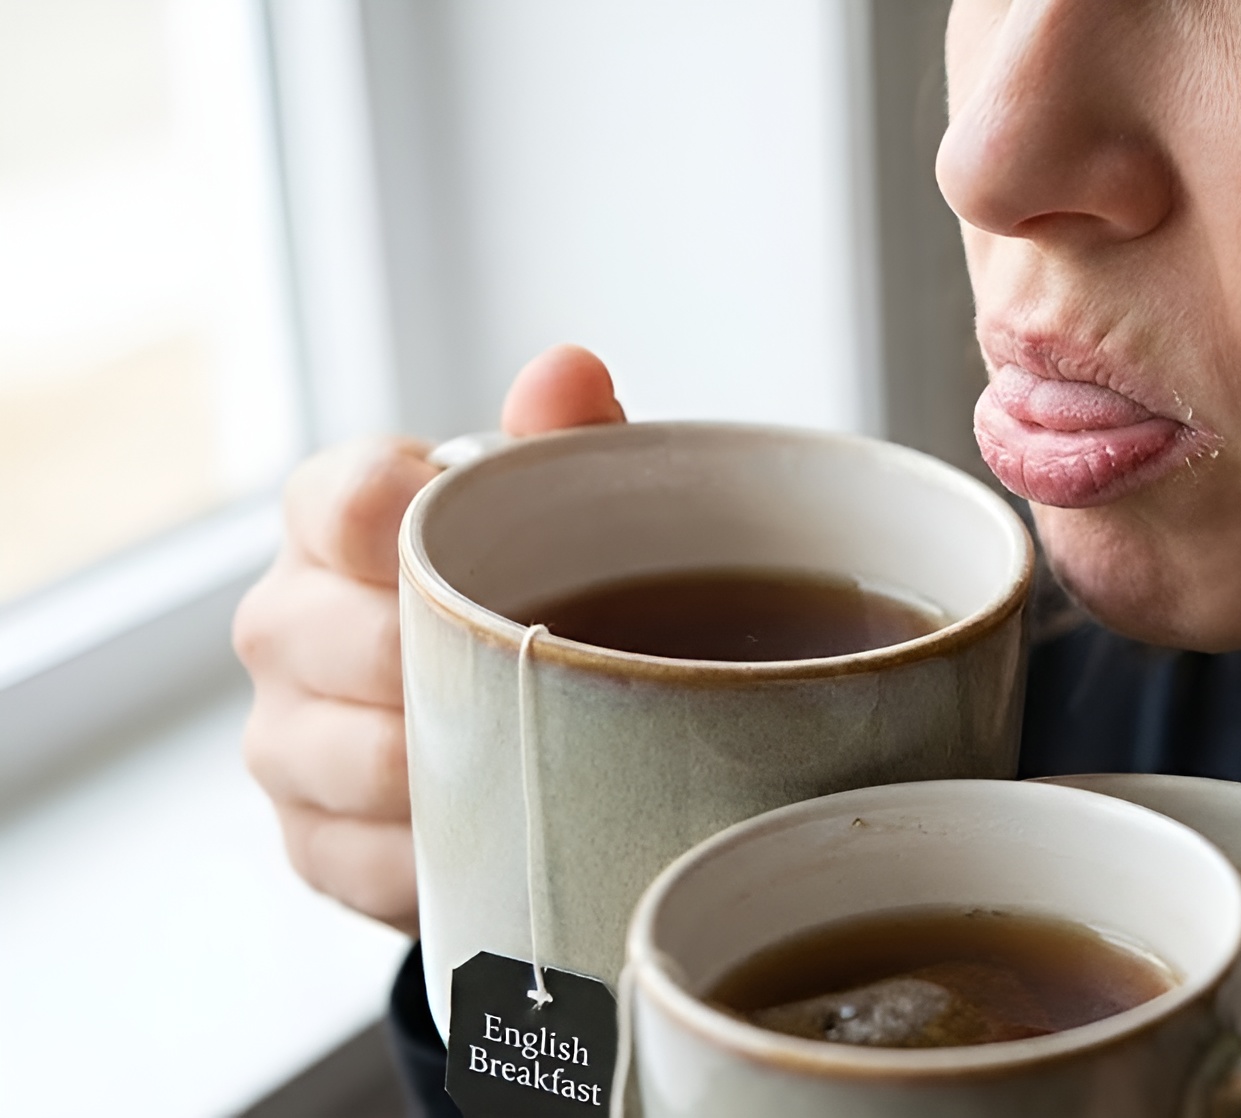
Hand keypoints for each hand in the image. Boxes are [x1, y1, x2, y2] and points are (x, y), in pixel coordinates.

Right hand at [234, 345, 625, 933]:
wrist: (526, 732)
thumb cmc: (540, 596)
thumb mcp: (565, 516)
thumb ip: (565, 440)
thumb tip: (567, 373)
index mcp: (334, 518)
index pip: (346, 500)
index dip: (426, 528)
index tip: (504, 553)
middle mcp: (286, 622)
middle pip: (335, 636)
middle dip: (448, 660)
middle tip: (550, 671)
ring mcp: (284, 737)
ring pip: (351, 756)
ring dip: (452, 763)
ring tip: (539, 758)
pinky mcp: (310, 842)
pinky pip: (364, 859)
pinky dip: (446, 855)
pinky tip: (506, 841)